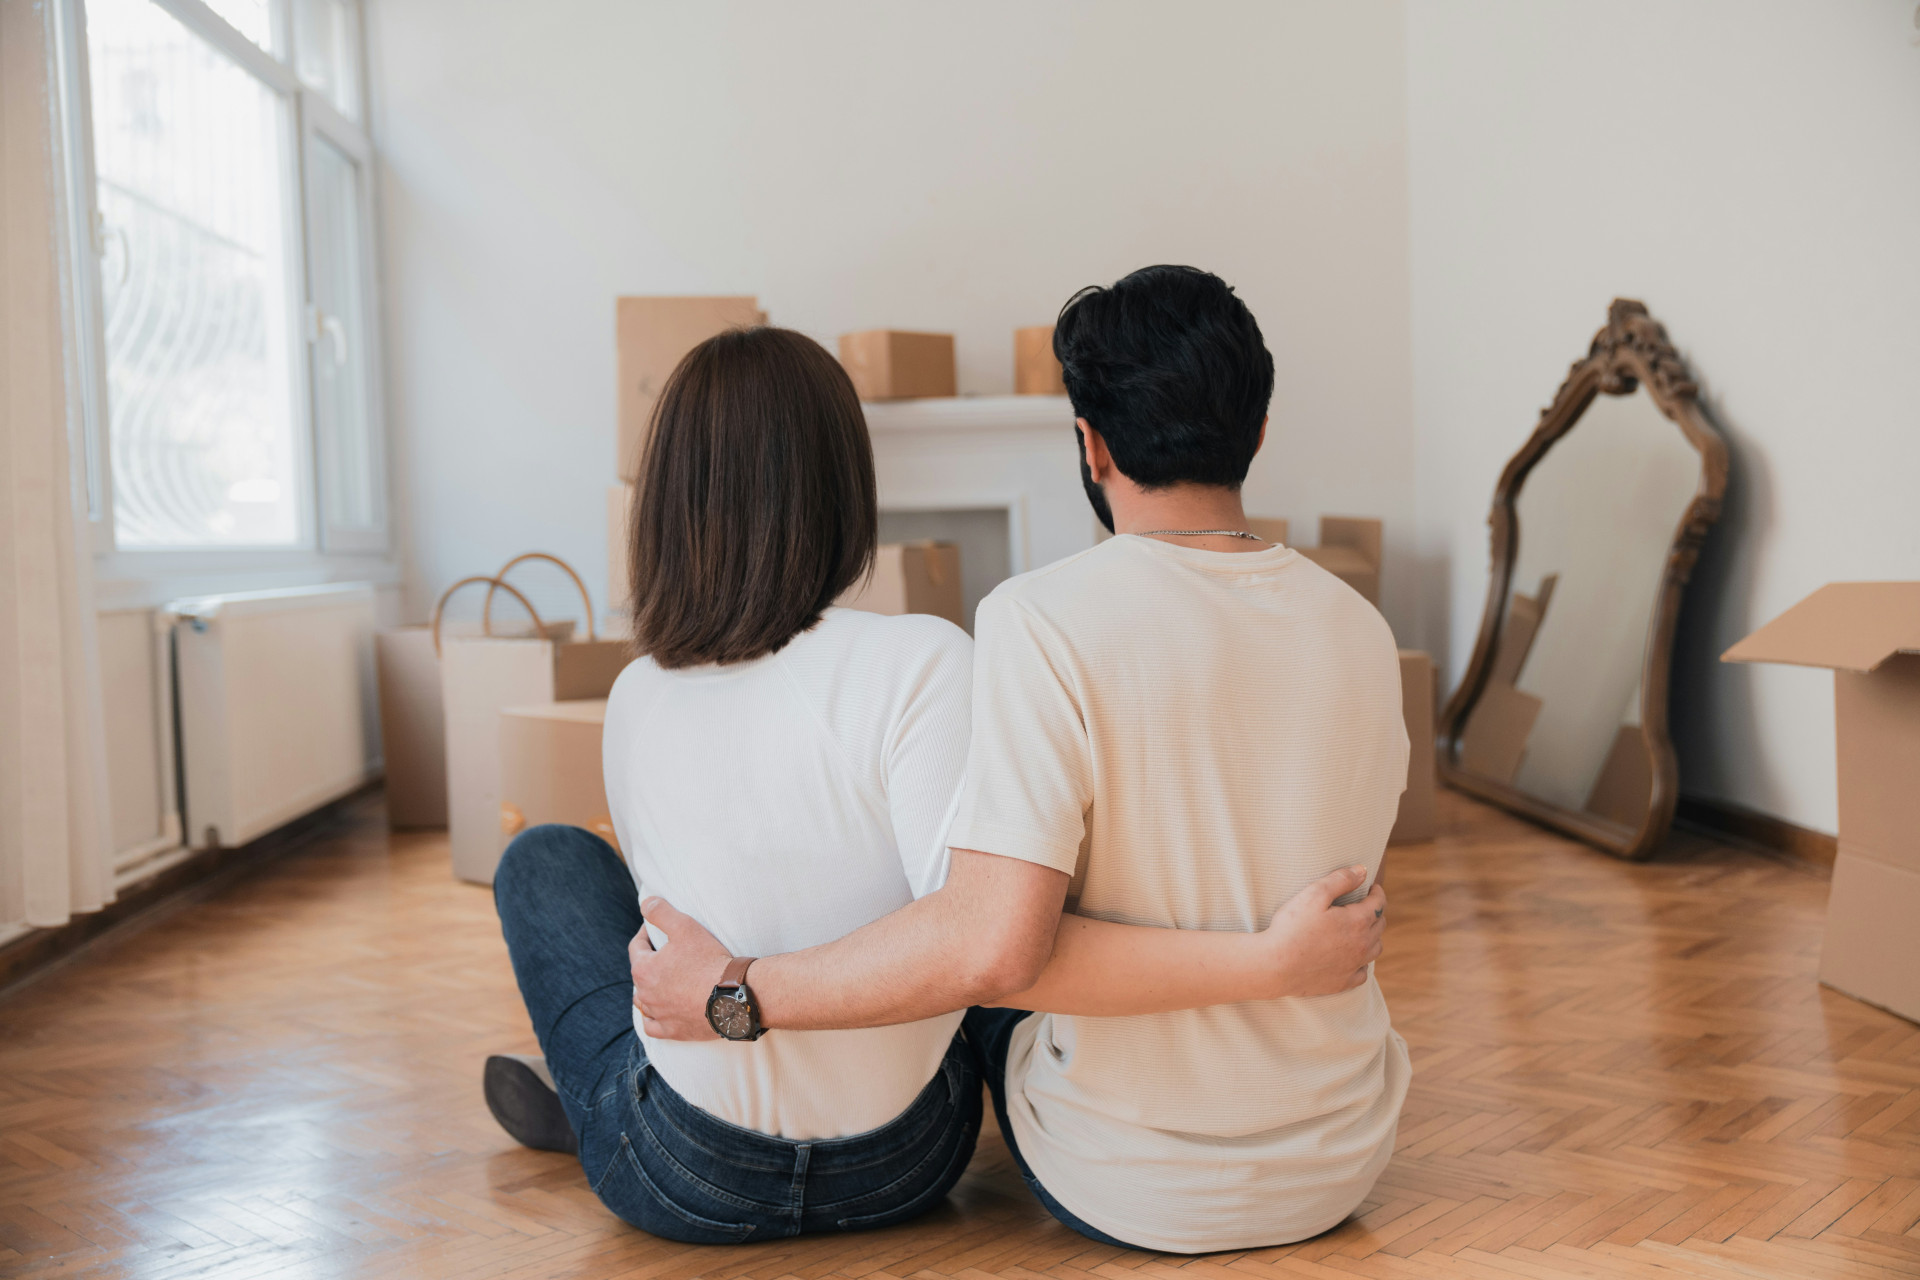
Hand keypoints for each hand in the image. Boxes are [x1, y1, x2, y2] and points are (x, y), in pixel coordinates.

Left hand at [629, 899, 731, 1039]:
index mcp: (644, 969)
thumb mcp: (685, 926)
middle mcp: (646, 994)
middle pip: (639, 974)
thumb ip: (661, 912)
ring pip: (643, 1002)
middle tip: (665, 953)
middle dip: (649, 962)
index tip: (655, 929)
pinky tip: (659, 1012)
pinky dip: (653, 1018)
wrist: (733, 995)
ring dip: (648, 990)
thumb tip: (645, 902)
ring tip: (662, 982)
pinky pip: (653, 1026)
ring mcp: (658, 1015)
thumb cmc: (708, 960)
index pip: (636, 947)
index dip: (645, 934)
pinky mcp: (673, 1031)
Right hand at [1259, 866, 1385, 997]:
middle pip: (1380, 925)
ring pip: (1376, 949)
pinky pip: (1363, 972)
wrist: (1275, 966)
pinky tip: (1353, 958)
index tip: (1372, 886)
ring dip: (1374, 936)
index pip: (1379, 903)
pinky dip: (1363, 962)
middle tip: (1365, 905)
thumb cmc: (1292, 927)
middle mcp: (1362, 945)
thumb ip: (1340, 880)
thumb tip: (1363, 871)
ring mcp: (1354, 966)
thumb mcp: (1313, 894)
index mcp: (1358, 922)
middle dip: (1376, 912)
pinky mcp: (1343, 982)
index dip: (1377, 892)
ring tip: (1363, 929)